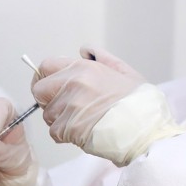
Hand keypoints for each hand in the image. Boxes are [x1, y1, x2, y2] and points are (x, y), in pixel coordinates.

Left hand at [33, 46, 183, 164]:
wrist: (147, 131)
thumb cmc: (138, 104)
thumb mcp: (125, 72)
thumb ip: (102, 57)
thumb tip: (84, 50)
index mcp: (83, 67)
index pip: (45, 67)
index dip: (45, 79)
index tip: (50, 89)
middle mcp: (73, 83)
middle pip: (38, 90)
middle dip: (47, 100)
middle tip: (64, 109)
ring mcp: (70, 105)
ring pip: (48, 114)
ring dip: (60, 121)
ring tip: (82, 122)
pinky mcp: (70, 127)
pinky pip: (55, 132)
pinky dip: (65, 136)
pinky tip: (83, 133)